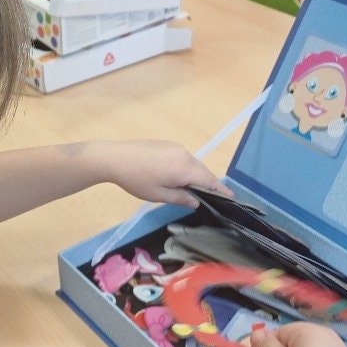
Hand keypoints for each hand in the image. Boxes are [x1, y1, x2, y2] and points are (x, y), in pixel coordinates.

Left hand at [88, 139, 231, 206]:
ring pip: (194, 164)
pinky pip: (185, 158)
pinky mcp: (168, 144)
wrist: (115, 158)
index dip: (220, 189)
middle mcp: (185, 155)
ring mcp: (176, 147)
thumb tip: (197, 201)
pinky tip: (181, 178)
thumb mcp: (158, 194)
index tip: (231, 197)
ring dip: (198, 176)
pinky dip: (188, 168)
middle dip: (210, 184)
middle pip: (203, 171)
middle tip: (215, 197)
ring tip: (197, 190)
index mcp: (184, 168)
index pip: (209, 180)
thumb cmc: (136, 180)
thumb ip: (181, 198)